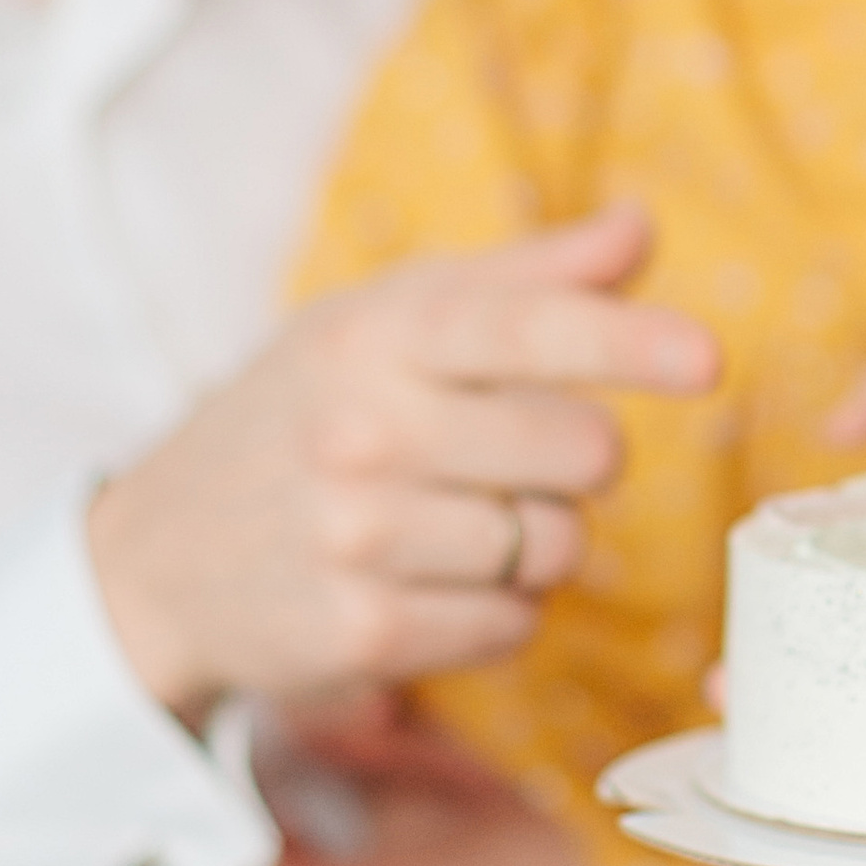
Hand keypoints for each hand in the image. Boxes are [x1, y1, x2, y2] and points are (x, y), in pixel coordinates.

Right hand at [89, 205, 717, 720]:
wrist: (158, 554)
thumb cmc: (303, 412)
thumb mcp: (385, 320)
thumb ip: (524, 280)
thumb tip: (640, 230)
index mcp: (377, 337)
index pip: (527, 330)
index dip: (629, 343)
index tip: (708, 360)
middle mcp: (362, 433)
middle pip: (581, 452)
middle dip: (580, 459)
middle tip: (513, 457)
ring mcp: (358, 539)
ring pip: (558, 547)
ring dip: (542, 541)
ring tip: (461, 520)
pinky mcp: (364, 634)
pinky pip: (514, 624)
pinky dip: (502, 609)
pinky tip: (436, 582)